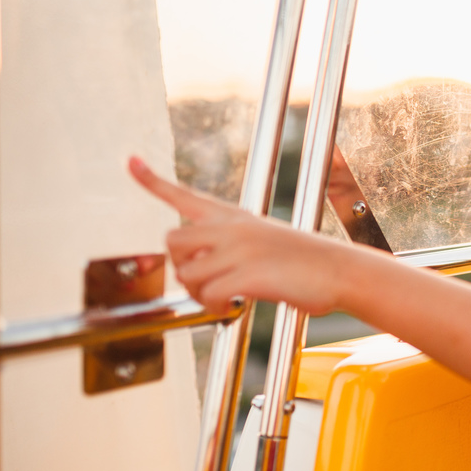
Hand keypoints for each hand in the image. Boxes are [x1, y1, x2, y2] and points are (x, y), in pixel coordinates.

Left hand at [128, 156, 343, 315]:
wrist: (340, 270)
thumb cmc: (305, 261)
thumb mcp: (266, 239)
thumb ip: (231, 246)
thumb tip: (198, 270)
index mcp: (235, 216)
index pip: (184, 195)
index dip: (152, 180)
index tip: (131, 162)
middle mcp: (232, 229)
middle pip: (172, 241)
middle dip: (180, 266)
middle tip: (205, 282)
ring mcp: (238, 251)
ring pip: (186, 274)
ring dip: (199, 293)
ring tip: (225, 298)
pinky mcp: (246, 276)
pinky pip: (207, 296)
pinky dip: (214, 307)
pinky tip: (233, 307)